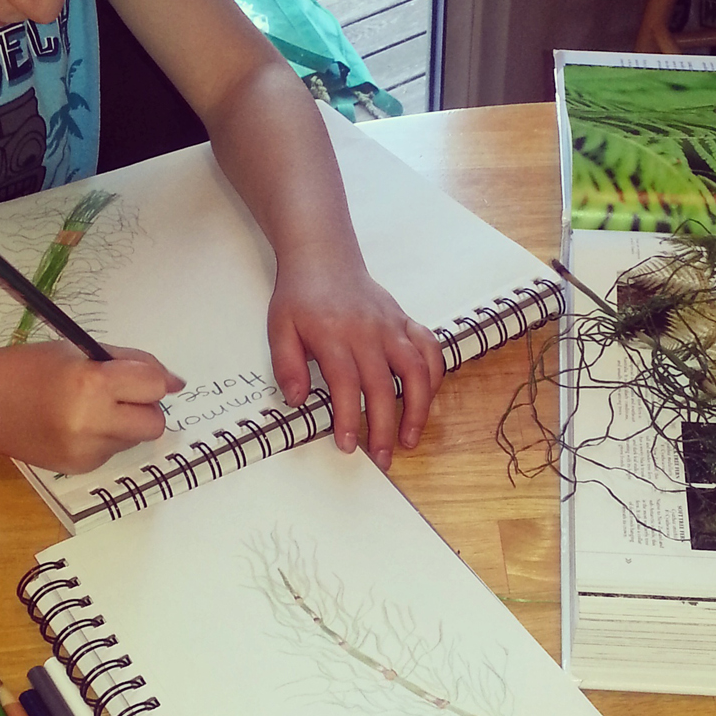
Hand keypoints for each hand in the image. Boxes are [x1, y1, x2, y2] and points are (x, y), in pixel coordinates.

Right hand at [0, 341, 183, 474]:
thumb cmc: (29, 368)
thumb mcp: (80, 352)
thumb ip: (129, 363)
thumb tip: (172, 382)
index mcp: (92, 384)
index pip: (154, 387)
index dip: (154, 379)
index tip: (145, 376)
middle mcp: (92, 423)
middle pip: (154, 422)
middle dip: (145, 406)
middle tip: (120, 393)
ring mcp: (85, 451)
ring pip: (135, 439)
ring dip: (126, 422)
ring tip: (91, 408)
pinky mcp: (79, 467)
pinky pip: (113, 451)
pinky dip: (106, 437)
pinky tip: (77, 425)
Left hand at [266, 253, 444, 469]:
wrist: (324, 257)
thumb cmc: (302, 296)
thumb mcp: (279, 328)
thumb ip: (286, 365)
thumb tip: (297, 400)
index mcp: (334, 335)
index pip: (346, 384)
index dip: (350, 418)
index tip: (350, 445)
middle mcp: (368, 332)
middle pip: (383, 384)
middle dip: (385, 426)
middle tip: (383, 457)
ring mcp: (391, 326)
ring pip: (417, 369)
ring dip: (419, 406)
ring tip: (411, 438)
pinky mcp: (405, 321)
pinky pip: (430, 349)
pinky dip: (435, 374)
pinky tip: (428, 398)